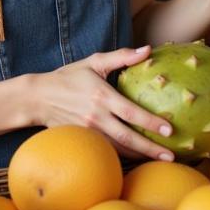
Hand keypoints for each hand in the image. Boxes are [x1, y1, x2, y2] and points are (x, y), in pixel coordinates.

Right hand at [31, 46, 174, 161]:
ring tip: (159, 160)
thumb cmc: (69, 77)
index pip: (131, 112)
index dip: (151, 122)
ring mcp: (88, 130)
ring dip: (139, 156)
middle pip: (127, 137)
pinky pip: (106, 150)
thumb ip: (121, 56)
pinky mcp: (82, 139)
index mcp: (101, 95)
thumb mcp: (93, 62)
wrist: (39, 98)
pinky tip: (136, 157)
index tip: (170, 130)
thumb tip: (147, 49)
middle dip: (150, 149)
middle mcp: (96, 116)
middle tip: (170, 157)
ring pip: (118, 148)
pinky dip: (123, 155)